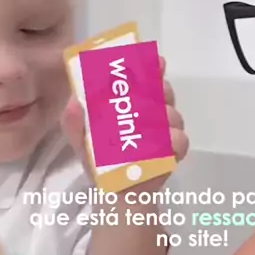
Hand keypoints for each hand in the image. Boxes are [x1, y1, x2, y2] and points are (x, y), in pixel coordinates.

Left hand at [62, 56, 188, 186]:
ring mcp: (164, 131)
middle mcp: (150, 112)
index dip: (150, 66)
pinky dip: (174, 141)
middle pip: (163, 90)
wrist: (116, 192)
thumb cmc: (98, 161)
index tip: (156, 62)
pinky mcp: (174, 151)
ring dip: (165, 116)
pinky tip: (164, 145)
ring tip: (151, 125)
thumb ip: (74, 122)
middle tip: (152, 94)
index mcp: (129, 102)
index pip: (143, 76)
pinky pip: (181, 139)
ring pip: (173, 114)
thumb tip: (74, 102)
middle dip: (160, 89)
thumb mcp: (80, 139)